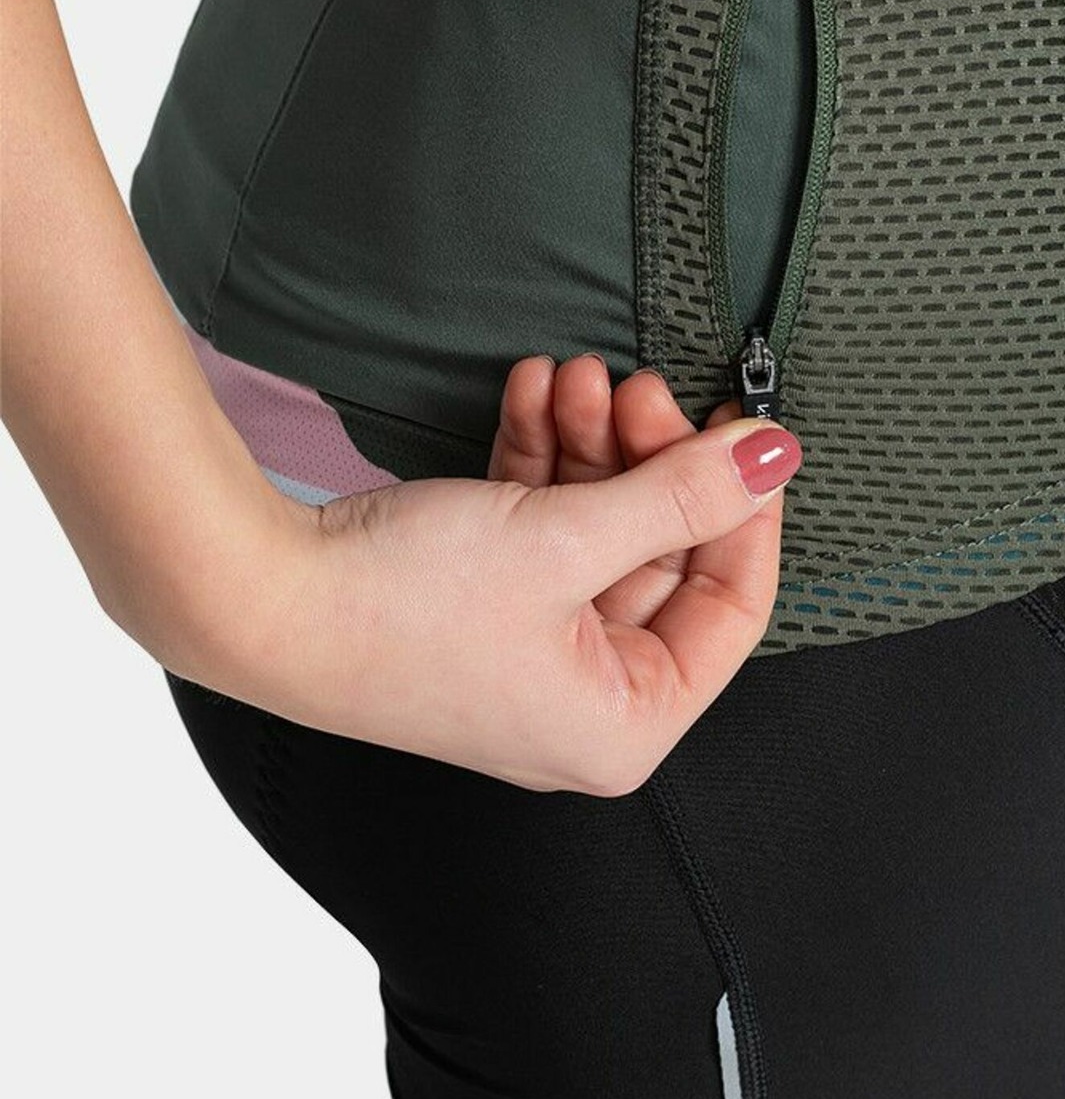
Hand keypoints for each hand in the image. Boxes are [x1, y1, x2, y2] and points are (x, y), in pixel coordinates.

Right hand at [239, 359, 800, 794]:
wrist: (257, 596)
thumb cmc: (403, 607)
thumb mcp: (565, 540)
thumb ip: (681, 495)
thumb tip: (775, 457)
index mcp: (624, 726)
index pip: (733, 609)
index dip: (744, 510)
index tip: (744, 430)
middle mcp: (583, 701)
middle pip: (662, 556)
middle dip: (649, 458)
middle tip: (640, 384)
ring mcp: (530, 651)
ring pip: (600, 529)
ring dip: (592, 444)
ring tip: (574, 372)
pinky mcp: (482, 604)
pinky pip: (542, 526)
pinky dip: (542, 459)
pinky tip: (531, 392)